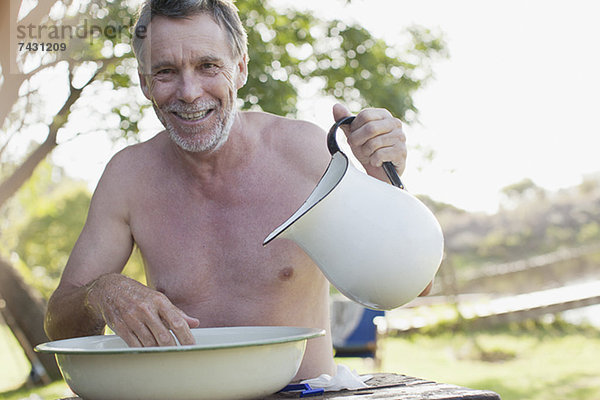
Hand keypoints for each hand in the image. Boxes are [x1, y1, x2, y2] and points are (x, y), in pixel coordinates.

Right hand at [85, 273, 199, 346]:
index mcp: (159, 301)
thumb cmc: (139, 295)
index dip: (186, 336)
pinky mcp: (120, 327)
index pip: (177, 321)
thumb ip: (176, 313)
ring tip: (166, 355)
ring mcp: (132, 319)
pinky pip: (135, 345)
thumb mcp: (158, 299)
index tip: (192, 345)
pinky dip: (144, 351)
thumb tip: (195, 323)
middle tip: (180, 355)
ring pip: (150, 343)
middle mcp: (146, 309)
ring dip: (159, 351)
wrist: (109, 289)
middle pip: (164, 336)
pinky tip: (150, 352)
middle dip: (173, 348)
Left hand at [333, 103, 406, 179]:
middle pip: (370, 128)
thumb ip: (345, 121)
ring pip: (374, 143)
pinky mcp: (401, 152)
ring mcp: (400, 137)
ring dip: (366, 152)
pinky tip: (377, 161)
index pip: (365, 115)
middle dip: (358, 141)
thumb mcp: (354, 135)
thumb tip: (336, 106)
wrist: (378, 171)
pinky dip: (374, 161)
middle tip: (358, 147)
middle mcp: (395, 123)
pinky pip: (380, 155)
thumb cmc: (367, 150)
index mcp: (384, 115)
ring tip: (369, 155)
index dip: (355, 128)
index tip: (354, 136)